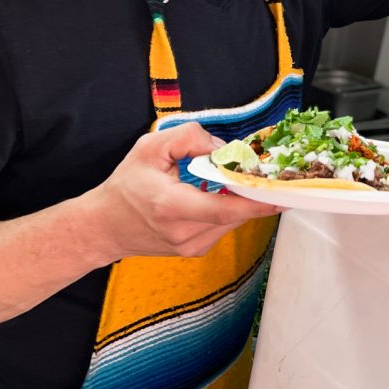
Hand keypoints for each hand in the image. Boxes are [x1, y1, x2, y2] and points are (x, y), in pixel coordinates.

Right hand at [78, 122, 282, 262]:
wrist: (103, 227)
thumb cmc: (126, 186)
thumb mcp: (150, 148)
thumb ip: (189, 138)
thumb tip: (223, 148)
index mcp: (171, 207)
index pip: (225, 209)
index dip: (258, 201)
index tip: (284, 191)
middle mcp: (184, 233)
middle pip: (236, 215)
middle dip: (258, 193)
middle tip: (277, 175)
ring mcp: (190, 246)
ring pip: (233, 221)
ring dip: (245, 200)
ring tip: (251, 178)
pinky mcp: (195, 250)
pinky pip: (224, 226)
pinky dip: (231, 209)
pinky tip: (227, 192)